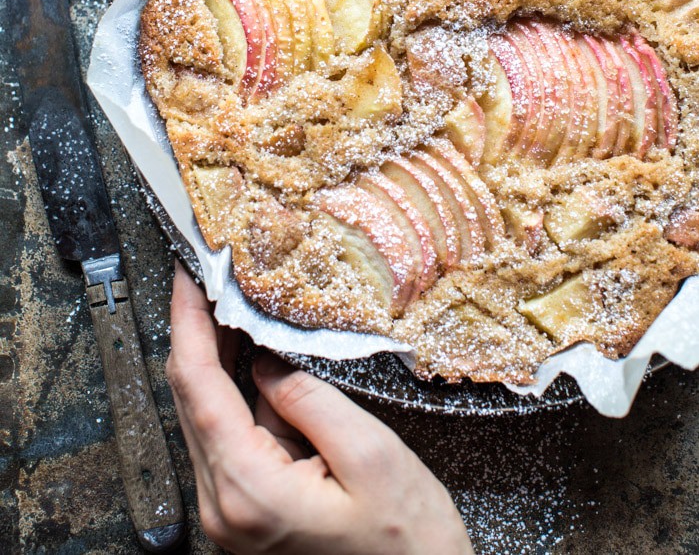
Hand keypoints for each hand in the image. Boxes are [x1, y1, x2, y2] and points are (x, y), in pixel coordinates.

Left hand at [166, 262, 472, 554]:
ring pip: (207, 415)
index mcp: (248, 491)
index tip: (189, 273)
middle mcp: (225, 507)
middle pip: (191, 399)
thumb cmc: (408, 541)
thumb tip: (263, 359)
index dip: (188, 322)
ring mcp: (231, 513)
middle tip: (210, 276)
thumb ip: (308, 399)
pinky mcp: (246, 511)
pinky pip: (229, 437)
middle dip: (198, 331)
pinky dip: (238, 392)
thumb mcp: (369, 454)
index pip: (198, 386)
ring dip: (218, 358)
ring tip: (234, 304)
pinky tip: (255, 358)